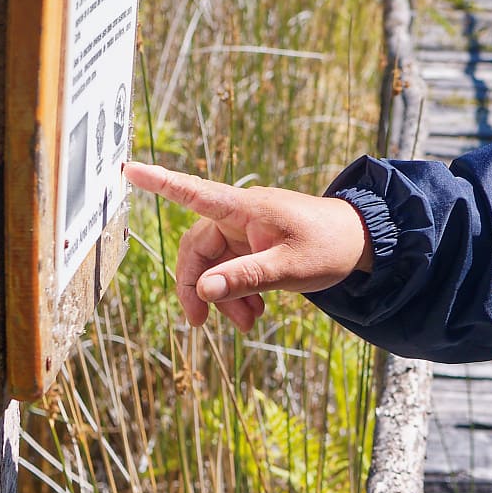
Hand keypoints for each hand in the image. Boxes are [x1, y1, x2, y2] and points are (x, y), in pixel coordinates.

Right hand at [124, 161, 373, 331]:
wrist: (363, 242)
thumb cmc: (330, 246)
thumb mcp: (289, 267)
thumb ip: (245, 278)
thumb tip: (202, 290)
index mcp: (245, 208)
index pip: (194, 192)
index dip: (159, 182)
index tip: (127, 168)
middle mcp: (240, 215)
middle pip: (198, 249)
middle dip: (198, 287)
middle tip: (200, 324)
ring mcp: (247, 230)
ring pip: (215, 265)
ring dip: (223, 295)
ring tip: (248, 322)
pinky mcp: (256, 244)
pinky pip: (232, 269)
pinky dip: (238, 291)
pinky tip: (255, 311)